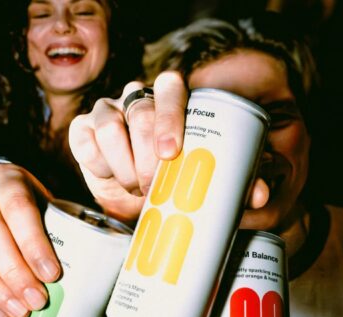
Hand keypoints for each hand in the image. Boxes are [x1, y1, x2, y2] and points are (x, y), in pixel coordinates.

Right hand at [0, 163, 60, 316]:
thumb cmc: (29, 202)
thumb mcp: (44, 200)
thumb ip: (63, 225)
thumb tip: (96, 264)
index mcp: (10, 182)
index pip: (18, 209)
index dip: (33, 243)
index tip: (52, 274)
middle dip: (14, 271)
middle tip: (38, 301)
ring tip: (21, 313)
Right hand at [69, 71, 269, 222]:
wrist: (132, 202)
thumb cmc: (171, 185)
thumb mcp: (199, 183)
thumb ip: (230, 183)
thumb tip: (259, 195)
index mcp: (171, 103)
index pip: (170, 87)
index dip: (170, 116)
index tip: (172, 153)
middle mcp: (138, 100)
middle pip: (140, 111)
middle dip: (147, 157)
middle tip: (154, 188)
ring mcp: (107, 112)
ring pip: (109, 126)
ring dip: (123, 165)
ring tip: (135, 188)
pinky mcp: (82, 131)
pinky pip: (85, 142)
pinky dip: (99, 165)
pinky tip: (110, 177)